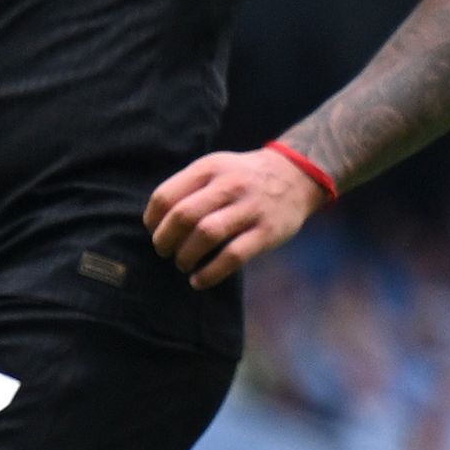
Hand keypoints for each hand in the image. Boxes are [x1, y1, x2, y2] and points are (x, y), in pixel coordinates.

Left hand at [145, 148, 322, 288]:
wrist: (297, 174)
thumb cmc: (243, 177)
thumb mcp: (215, 168)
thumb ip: (187, 187)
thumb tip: (154, 223)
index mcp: (209, 168)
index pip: (166, 196)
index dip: (152, 219)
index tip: (153, 230)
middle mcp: (229, 185)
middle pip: (183, 216)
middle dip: (165, 240)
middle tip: (163, 251)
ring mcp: (250, 208)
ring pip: (206, 235)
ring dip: (185, 256)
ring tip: (182, 264)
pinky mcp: (267, 232)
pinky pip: (233, 256)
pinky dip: (210, 273)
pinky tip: (199, 281)